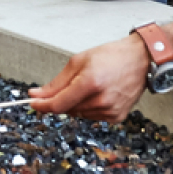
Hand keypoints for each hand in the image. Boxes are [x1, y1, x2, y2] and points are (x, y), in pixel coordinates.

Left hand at [29, 36, 148, 120]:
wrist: (140, 60)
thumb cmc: (112, 56)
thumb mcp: (79, 61)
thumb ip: (57, 82)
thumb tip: (38, 94)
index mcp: (90, 82)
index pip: (58, 104)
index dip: (42, 105)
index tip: (32, 102)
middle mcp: (101, 100)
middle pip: (67, 109)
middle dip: (60, 99)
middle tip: (67, 85)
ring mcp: (110, 110)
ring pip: (78, 114)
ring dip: (75, 103)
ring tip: (89, 85)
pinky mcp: (116, 117)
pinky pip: (92, 116)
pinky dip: (89, 107)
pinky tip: (98, 94)